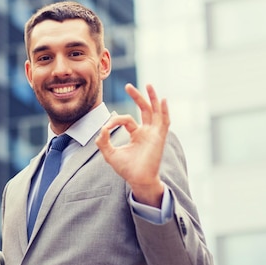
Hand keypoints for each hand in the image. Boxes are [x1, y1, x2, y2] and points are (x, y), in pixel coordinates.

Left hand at [95, 84, 167, 206]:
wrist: (137, 180)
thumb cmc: (126, 169)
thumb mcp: (110, 154)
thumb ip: (103, 142)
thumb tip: (101, 129)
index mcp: (136, 134)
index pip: (126, 119)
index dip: (115, 120)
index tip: (105, 128)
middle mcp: (147, 131)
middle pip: (144, 109)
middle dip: (137, 96)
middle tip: (127, 86)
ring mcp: (154, 133)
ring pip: (155, 111)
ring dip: (152, 98)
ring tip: (148, 85)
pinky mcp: (159, 137)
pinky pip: (164, 121)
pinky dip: (164, 110)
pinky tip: (162, 100)